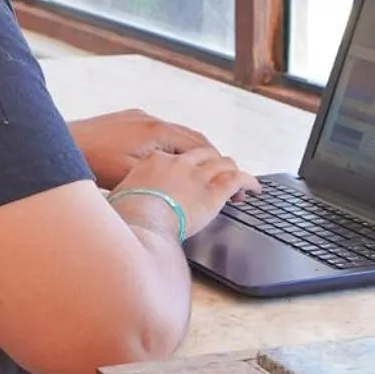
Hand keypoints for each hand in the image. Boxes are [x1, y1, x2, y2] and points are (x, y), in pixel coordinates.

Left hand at [68, 108, 211, 189]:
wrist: (58, 145)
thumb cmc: (92, 163)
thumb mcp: (131, 176)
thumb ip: (162, 178)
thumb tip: (187, 186)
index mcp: (158, 131)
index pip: (201, 146)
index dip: (218, 164)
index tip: (231, 178)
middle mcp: (151, 119)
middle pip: (193, 136)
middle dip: (211, 156)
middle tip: (224, 176)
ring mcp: (138, 117)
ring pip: (176, 133)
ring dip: (191, 151)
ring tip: (202, 171)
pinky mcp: (126, 120)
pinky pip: (159, 132)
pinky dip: (172, 146)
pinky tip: (168, 162)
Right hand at [111, 146, 259, 239]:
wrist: (138, 218)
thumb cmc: (124, 212)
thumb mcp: (119, 195)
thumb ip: (128, 193)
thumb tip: (123, 202)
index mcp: (155, 160)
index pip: (178, 157)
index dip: (188, 164)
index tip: (190, 173)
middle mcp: (179, 163)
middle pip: (203, 154)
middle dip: (214, 162)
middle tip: (219, 172)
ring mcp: (197, 175)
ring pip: (223, 164)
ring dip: (232, 170)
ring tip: (238, 179)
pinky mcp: (213, 192)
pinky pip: (237, 180)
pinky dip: (249, 182)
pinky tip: (254, 189)